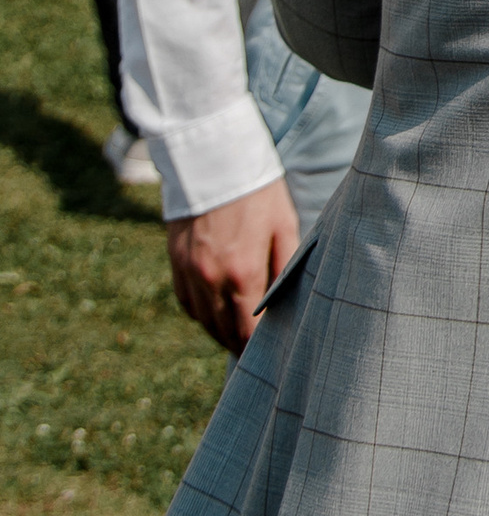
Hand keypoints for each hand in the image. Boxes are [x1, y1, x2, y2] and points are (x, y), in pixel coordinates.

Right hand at [166, 180, 298, 356]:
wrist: (214, 159)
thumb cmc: (259, 191)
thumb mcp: (283, 227)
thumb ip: (285, 269)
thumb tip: (284, 304)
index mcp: (242, 273)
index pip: (247, 330)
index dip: (257, 348)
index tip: (268, 356)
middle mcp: (210, 279)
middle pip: (223, 331)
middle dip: (239, 345)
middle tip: (256, 354)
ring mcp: (188, 271)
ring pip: (202, 320)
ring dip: (219, 332)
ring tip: (238, 337)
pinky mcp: (175, 260)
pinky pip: (186, 301)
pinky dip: (200, 313)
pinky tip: (214, 313)